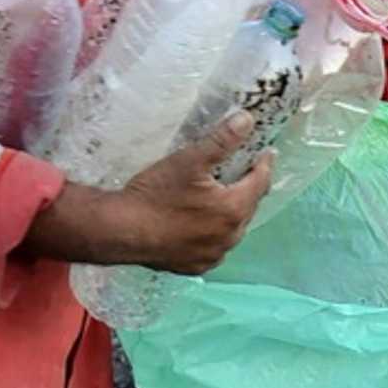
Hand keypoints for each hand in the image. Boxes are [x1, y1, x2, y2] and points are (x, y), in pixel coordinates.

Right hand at [24, 113, 272, 273]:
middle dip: (248, 189)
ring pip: (232, 230)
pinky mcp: (195, 266)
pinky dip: (213, 235)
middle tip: (244, 173)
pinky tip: (203, 226)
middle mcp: (229, 237)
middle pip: (249, 207)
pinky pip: (214, 248)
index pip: (260, 183)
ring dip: (232, 214)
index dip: (264, 165)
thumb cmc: (156, 194)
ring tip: (224, 199)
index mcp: (234, 209)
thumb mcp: (190, 160)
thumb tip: (247, 120)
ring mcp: (213, 255)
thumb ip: (222, 140)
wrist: (121, 230)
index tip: (266, 154)